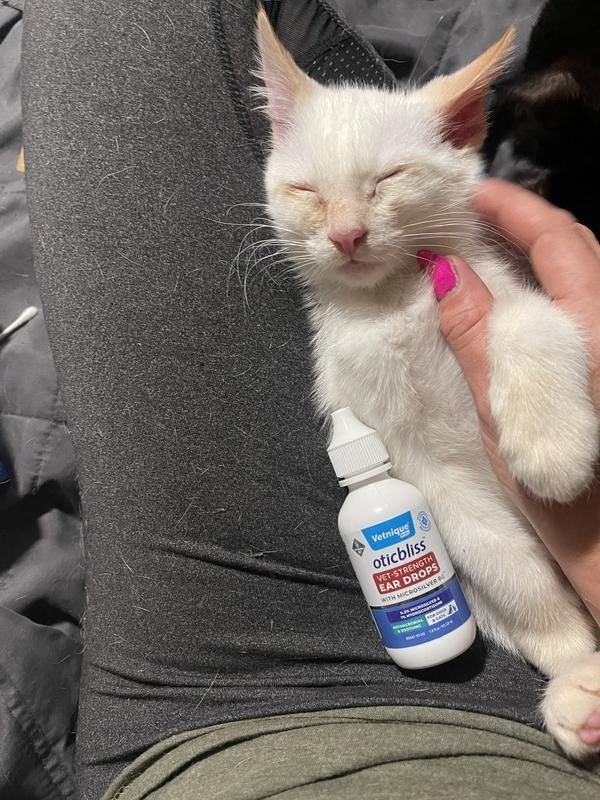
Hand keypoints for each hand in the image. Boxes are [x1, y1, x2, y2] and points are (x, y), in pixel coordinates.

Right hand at [422, 178, 599, 624]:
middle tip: (474, 219)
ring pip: (585, 274)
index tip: (470, 193)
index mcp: (591, 325)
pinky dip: (550, 286)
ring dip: (539, 252)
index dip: (514, 207)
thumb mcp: (499, 408)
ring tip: (489, 249)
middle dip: (527, 222)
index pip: (556, 239)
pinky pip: (584, 303)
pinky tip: (518, 299)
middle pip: (577, 247)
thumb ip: (476, 332)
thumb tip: (442, 267)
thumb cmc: (554, 486)